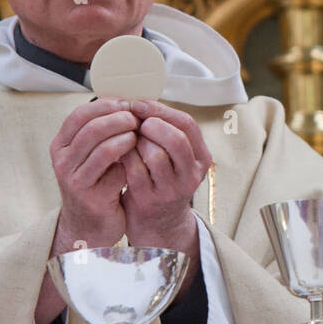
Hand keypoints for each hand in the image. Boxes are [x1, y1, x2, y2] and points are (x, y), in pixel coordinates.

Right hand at [36, 98, 140, 323]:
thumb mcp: (87, 153)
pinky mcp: (92, 198)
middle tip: (136, 119)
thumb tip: (124, 101)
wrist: (89, 224)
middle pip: (92, 129)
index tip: (125, 103)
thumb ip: (97, 130)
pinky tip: (138, 158)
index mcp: (60, 145)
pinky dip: (130, 160)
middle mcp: (62, 162)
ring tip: (138, 136)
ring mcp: (75, 181)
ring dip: (127, 138)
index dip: (105, 105)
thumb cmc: (94, 181)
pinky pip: (116, 171)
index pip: (79, 115)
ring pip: (104, 148)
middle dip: (119, 119)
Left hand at [120, 100, 212, 290]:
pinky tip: (120, 155)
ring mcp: (172, 190)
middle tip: (135, 123)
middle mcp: (191, 174)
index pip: (187, 124)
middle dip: (152, 126)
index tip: (139, 104)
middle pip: (176, 139)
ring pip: (155, 155)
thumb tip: (138, 101)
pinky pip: (135, 171)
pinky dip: (125, 158)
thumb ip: (165, 131)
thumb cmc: (161, 178)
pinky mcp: (151, 201)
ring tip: (129, 141)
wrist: (158, 222)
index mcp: (201, 157)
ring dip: (137, 143)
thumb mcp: (175, 156)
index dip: (161, 110)